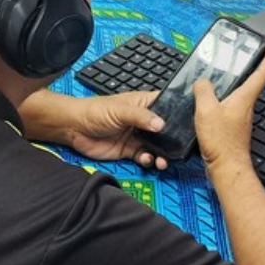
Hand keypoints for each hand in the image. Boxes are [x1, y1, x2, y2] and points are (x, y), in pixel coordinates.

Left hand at [19, 89, 168, 169]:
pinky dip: (148, 160)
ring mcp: (137, 135)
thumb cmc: (95, 111)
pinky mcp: (130, 150)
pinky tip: (146, 160)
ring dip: (162, 154)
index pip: (167, 105)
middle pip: (165, 130)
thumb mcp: (120, 110)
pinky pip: (145, 156)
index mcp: (144, 104)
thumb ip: (141, 117)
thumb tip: (161, 124)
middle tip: (179, 149)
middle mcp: (143, 120)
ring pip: (157, 146)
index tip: (190, 123)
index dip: (178, 112)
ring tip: (163, 160)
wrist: (74, 129)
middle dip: (172, 140)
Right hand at [193, 38, 264, 173]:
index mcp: (245, 97)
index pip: (264, 71)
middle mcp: (247, 105)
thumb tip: (202, 82)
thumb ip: (204, 91)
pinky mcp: (234, 124)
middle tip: (255, 51)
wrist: (227, 168)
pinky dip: (228, 94)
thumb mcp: (207, 111)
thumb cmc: (222, 143)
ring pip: (244, 91)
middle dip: (258, 63)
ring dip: (242, 78)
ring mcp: (241, 115)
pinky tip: (216, 97)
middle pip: (256, 79)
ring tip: (232, 69)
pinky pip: (233, 103)